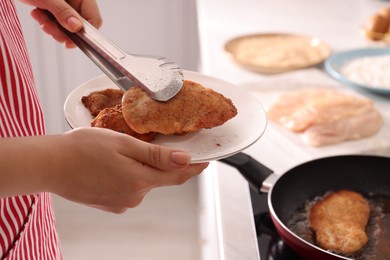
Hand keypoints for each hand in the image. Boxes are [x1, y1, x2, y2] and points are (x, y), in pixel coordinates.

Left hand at [20, 0, 101, 47]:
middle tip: (50, 28)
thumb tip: (76, 27)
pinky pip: (57, 22)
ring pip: (67, 26)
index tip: (72, 41)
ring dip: (52, 27)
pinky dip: (46, 22)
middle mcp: (77, 1)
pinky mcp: (57, 7)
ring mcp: (67, 5)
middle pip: (79, 26)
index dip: (84, 33)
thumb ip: (63, 12)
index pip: (93, 19)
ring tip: (41, 18)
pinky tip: (38, 13)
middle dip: (63, 31)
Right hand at [44, 128, 207, 212]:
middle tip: (158, 145)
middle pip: (161, 178)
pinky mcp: (112, 204)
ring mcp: (122, 203)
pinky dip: (130, 176)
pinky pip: (130, 188)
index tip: (206, 159)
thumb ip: (156, 155)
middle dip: (165, 163)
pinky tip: (114, 165)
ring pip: (144, 182)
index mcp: (140, 180)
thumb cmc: (82, 149)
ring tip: (126, 152)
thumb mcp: (123, 144)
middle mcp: (134, 196)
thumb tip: (186, 160)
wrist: (50, 165)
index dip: (194, 167)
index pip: (178, 175)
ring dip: (144, 169)